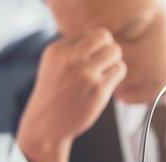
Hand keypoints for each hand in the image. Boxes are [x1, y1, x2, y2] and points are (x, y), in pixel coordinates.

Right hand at [16, 27, 126, 161]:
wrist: (46, 124)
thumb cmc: (53, 94)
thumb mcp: (52, 64)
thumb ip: (71, 47)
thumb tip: (98, 36)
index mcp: (57, 50)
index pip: (88, 32)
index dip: (95, 44)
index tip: (90, 58)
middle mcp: (71, 59)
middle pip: (104, 36)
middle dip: (107, 47)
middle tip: (103, 62)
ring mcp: (86, 74)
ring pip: (115, 51)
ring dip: (114, 61)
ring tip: (105, 73)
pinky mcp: (98, 89)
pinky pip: (119, 70)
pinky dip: (116, 75)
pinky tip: (106, 83)